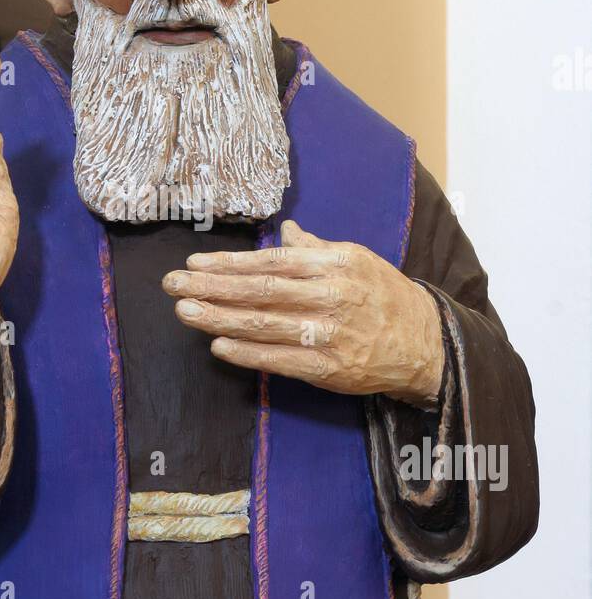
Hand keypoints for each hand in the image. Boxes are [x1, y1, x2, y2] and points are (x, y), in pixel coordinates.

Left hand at [162, 220, 443, 407]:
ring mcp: (328, 334)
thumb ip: (315, 248)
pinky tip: (217, 344)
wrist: (426, 343)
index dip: (229, 263)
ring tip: (183, 310)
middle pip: (260, 290)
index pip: (271, 262)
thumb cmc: (385, 296)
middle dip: (211, 285)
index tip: (194, 262)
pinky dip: (246, 352)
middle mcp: (330, 296)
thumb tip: (284, 229)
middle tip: (172, 283)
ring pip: (264, 323)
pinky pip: (279, 359)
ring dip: (218, 316)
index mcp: (333, 264)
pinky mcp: (329, 368)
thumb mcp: (357, 260)